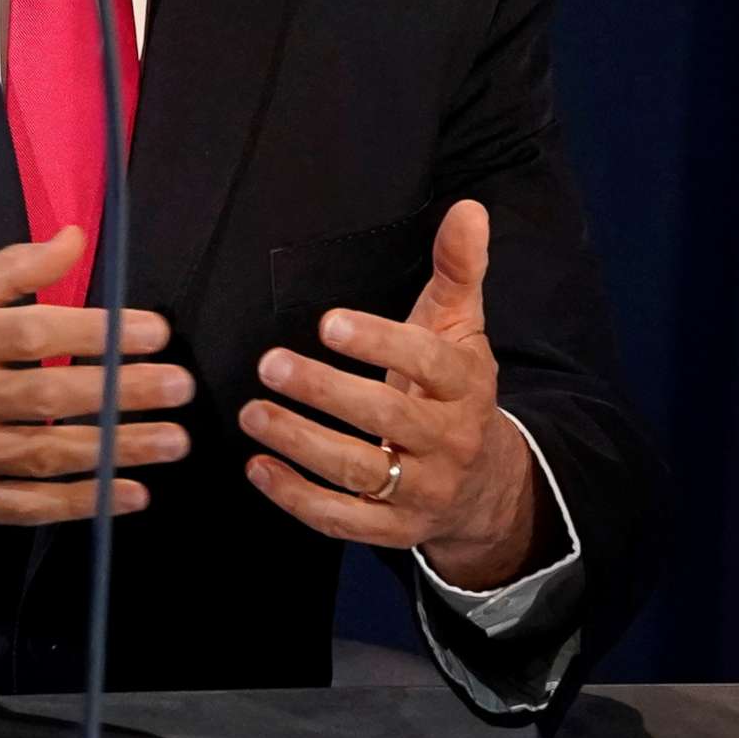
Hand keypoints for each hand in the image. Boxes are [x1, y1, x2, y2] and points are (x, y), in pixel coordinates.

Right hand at [0, 226, 195, 545]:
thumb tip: (76, 238)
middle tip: (182, 389)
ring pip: (44, 454)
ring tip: (173, 442)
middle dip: (123, 393)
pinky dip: (79, 503)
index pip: (32, 332)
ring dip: (115, 450)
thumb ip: (11, 268)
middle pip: (48, 395)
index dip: (99, 333)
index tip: (157, 332)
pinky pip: (24, 505)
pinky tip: (128, 495)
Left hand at [239, 199, 542, 589]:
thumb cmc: (455, 389)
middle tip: (269, 365)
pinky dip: (297, 498)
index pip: (428, 361)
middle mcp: (450, 440)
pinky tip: (257, 467)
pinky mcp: (395, 529)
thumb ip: (459, 268)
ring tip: (252, 413)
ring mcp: (423, 490)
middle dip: (325, 392)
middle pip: (386, 416)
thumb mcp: (462, 327)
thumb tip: (469, 208)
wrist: (486, 486)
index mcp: (466, 384)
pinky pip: (344, 520)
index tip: (327, 322)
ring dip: (300, 443)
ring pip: (360, 471)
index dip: (379, 342)